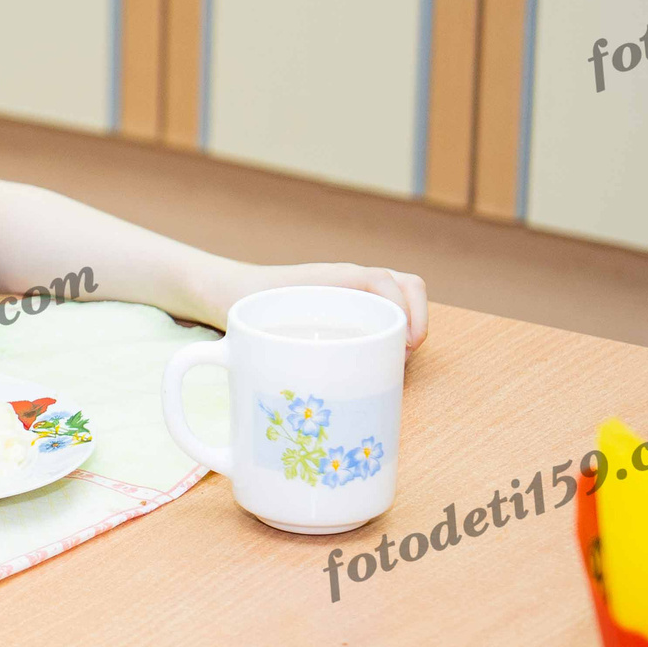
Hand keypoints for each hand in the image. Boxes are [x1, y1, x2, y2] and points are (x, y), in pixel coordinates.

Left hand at [214, 262, 428, 348]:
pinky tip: (381, 363)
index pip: (383, 281)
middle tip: (403, 355)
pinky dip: (395, 333)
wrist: (228, 292)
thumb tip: (262, 368)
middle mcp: (348, 283)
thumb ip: (260, 340)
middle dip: (418, 319)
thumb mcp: (252, 318)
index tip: (404, 342)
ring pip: (400, 300)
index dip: (404, 309)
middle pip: (407, 287)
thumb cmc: (242, 302)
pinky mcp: (351, 311)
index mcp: (332, 278)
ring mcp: (353, 294)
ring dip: (411, 325)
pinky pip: (386, 314)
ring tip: (396, 361)